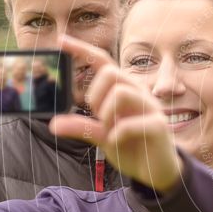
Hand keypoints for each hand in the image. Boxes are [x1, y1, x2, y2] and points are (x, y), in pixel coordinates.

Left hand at [48, 35, 181, 191]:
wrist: (156, 172)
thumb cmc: (131, 147)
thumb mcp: (101, 137)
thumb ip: (81, 127)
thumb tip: (54, 125)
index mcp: (124, 90)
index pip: (103, 62)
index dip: (82, 49)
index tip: (59, 40)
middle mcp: (139, 93)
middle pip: (110, 73)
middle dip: (95, 96)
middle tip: (98, 118)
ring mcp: (151, 108)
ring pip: (120, 92)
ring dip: (106, 114)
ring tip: (109, 130)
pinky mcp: (158, 125)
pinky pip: (130, 123)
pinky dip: (116, 135)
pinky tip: (117, 142)